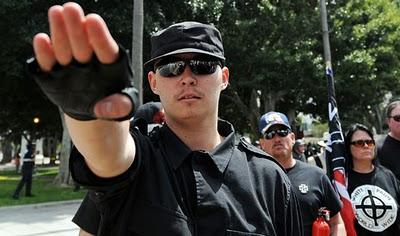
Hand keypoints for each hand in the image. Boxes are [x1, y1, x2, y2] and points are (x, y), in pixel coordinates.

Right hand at [33, 2, 131, 119]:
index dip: (99, 35)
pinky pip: (48, 62)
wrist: (92, 109)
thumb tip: (104, 108)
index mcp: (109, 63)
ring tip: (56, 12)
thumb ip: (119, 106)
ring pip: (64, 47)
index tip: (93, 20)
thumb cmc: (112, 102)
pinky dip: (44, 52)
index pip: (105, 48)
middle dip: (76, 26)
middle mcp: (88, 59)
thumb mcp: (122, 106)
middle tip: (71, 8)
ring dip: (59, 31)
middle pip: (82, 43)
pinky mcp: (53, 72)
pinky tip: (41, 39)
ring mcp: (70, 65)